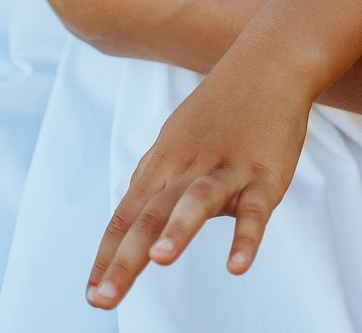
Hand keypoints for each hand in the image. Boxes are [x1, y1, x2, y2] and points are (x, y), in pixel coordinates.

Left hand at [85, 50, 312, 309]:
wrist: (268, 62)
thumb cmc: (220, 108)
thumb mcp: (176, 140)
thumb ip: (154, 183)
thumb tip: (132, 219)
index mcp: (163, 165)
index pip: (127, 216)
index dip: (109, 255)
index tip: (93, 293)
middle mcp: (187, 168)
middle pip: (151, 215)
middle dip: (126, 259)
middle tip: (105, 298)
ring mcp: (226, 170)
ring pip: (197, 201)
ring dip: (178, 230)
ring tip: (159, 260)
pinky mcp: (264, 175)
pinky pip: (254, 208)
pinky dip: (246, 236)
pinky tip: (237, 265)